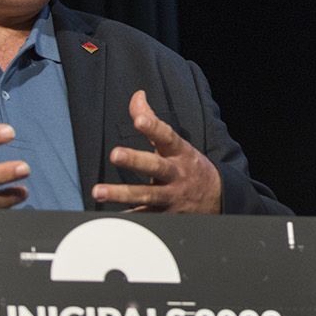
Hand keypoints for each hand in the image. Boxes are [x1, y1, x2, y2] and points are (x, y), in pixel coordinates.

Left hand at [94, 90, 222, 213]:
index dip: (152, 126)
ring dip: (122, 194)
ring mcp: (171, 196)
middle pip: (155, 166)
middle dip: (135, 160)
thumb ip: (152, 120)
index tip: (139, 119)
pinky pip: (145, 217)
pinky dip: (130, 219)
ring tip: (99, 191)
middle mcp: (175, 173)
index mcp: (179, 152)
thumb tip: (137, 96)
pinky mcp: (166, 215)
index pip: (166, 136)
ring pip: (146, 195)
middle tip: (116, 154)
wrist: (217, 198)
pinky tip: (113, 219)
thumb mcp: (176, 143)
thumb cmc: (188, 165)